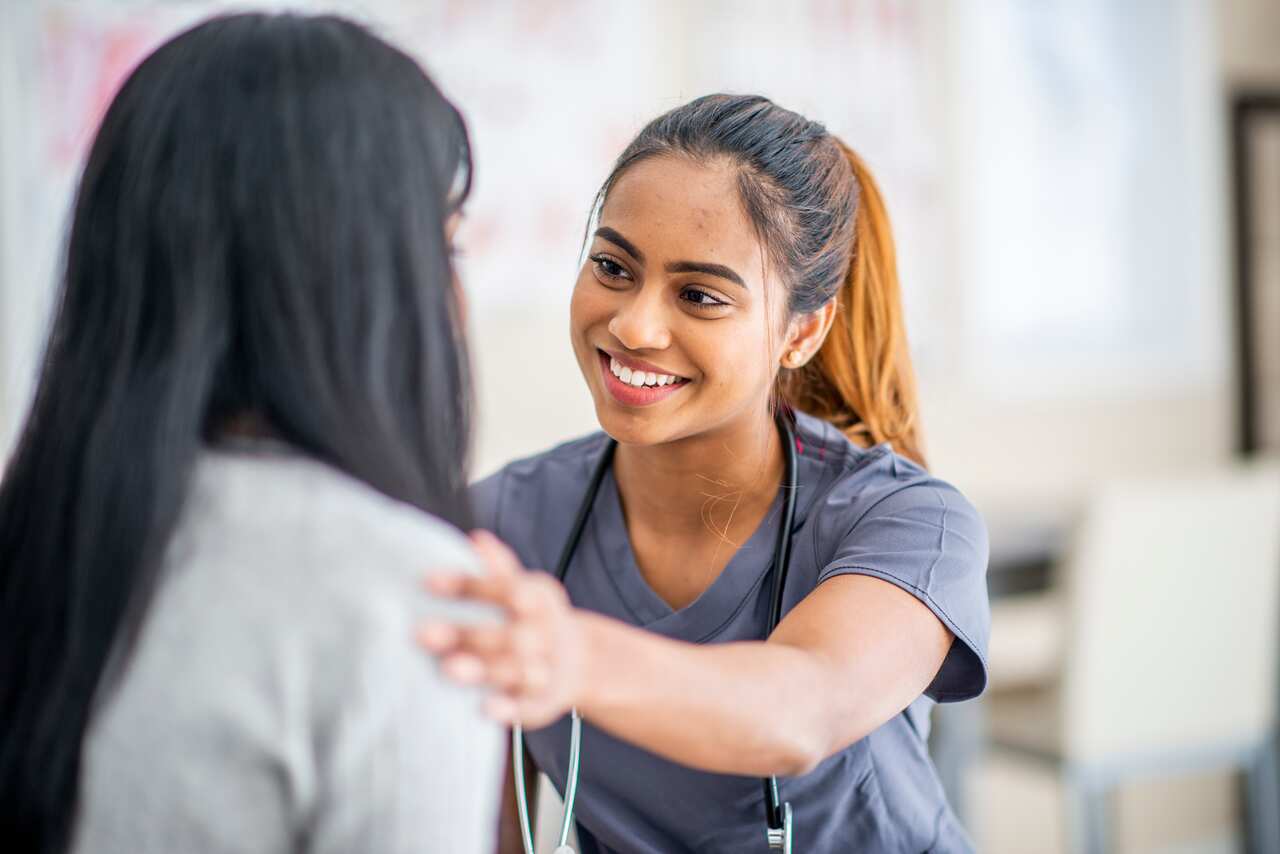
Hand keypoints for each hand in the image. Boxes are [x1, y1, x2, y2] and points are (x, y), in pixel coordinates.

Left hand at [417, 530, 586, 728]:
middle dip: (468, 633)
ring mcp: (547, 670)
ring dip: (484, 670)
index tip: (428, 581)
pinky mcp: (543, 704)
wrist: (578, 661)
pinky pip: (527, 707)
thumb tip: (477, 539)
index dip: (469, 585)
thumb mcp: (525, 588)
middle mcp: (546, 634)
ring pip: (518, 671)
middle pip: (510, 634)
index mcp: (540, 599)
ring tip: (447, 669)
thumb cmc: (534, 619)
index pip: (507, 588)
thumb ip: (500, 569)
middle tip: (423, 632)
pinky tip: (483, 708)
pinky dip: (508, 709)